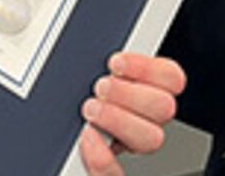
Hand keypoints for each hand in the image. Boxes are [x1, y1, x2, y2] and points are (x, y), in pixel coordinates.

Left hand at [78, 52, 185, 175]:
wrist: (52, 150)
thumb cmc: (75, 105)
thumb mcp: (89, 78)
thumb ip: (104, 70)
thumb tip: (107, 60)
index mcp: (146, 94)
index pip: (171, 78)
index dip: (147, 68)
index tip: (116, 62)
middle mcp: (146, 121)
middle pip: (164, 107)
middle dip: (129, 93)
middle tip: (100, 87)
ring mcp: (132, 147)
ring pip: (152, 139)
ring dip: (120, 120)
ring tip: (91, 110)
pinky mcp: (113, 173)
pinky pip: (116, 174)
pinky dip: (102, 159)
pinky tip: (87, 139)